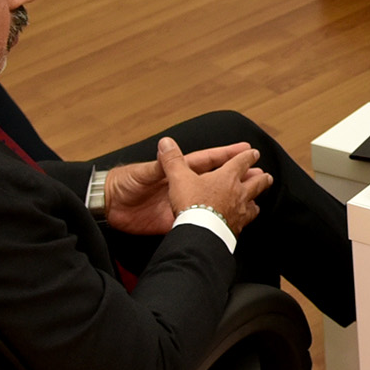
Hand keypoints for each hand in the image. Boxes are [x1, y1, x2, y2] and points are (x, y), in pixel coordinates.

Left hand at [99, 139, 265, 235]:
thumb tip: (167, 146)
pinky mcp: (176, 222)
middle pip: (216, 181)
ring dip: (232, 199)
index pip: (208, 161)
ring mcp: (182, 205)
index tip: (247, 151)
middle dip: (238, 178)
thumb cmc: (124, 183)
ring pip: (213, 202)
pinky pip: (200, 222)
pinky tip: (231, 222)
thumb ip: (159, 163)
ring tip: (254, 199)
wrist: (109, 207)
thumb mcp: (143, 172)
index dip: (227, 155)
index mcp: (179, 171)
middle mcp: (185, 187)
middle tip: (260, 175)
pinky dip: (216, 222)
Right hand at [154, 135, 268, 234]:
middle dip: (261, 178)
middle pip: (256, 183)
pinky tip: (242, 222)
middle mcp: (238, 193)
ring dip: (255, 201)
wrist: (201, 233)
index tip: (254, 153)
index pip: (242, 162)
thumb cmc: (192, 204)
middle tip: (266, 176)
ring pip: (254, 204)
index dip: (248, 156)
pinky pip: (246, 223)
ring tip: (256, 201)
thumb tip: (166, 143)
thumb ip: (173, 160)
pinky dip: (245, 220)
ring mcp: (240, 212)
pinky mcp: (237, 229)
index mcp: (227, 177)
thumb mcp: (179, 178)